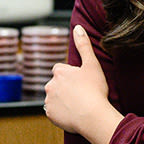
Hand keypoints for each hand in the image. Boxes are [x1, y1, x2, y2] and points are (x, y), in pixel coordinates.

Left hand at [44, 25, 122, 143]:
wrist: (92, 116)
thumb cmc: (94, 90)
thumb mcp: (92, 64)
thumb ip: (83, 45)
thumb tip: (78, 27)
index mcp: (59, 72)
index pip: (60, 69)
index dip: (71, 75)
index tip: (81, 81)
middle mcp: (50, 85)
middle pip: (56, 84)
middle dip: (65, 87)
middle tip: (81, 93)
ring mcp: (49, 101)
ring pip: (55, 97)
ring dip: (63, 99)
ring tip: (78, 104)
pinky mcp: (50, 115)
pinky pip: (54, 112)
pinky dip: (61, 112)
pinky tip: (73, 113)